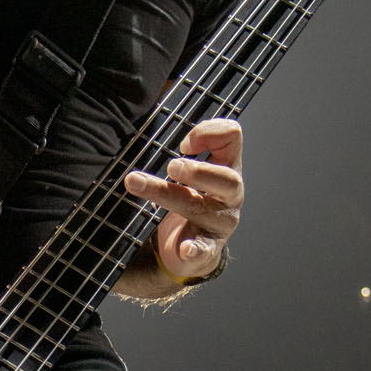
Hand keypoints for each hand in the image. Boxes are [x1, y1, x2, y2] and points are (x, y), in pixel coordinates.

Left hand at [124, 117, 243, 282]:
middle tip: (171, 166)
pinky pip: (203, 249)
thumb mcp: (189, 172)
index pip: (232, 137)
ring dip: (168, 195)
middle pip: (224, 178)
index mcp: (227, 167)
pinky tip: (184, 248)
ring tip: (138, 184)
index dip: (209, 132)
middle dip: (197, 171)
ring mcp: (220, 222)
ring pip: (200, 208)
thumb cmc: (190, 198)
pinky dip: (194, 249)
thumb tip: (151, 120)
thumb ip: (180, 148)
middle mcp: (230, 194)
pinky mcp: (207, 249)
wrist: (190, 246)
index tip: (182, 144)